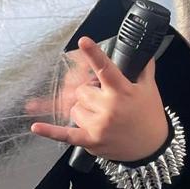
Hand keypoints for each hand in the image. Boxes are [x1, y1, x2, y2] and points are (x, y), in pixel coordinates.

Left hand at [30, 37, 168, 161]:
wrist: (152, 147)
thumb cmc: (149, 116)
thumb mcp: (149, 90)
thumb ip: (144, 69)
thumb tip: (143, 52)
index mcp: (123, 91)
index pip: (106, 68)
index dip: (94, 54)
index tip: (84, 41)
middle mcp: (109, 107)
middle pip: (83, 90)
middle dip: (90, 93)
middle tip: (105, 100)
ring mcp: (99, 125)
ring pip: (75, 108)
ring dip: (84, 109)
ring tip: (102, 116)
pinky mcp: (91, 140)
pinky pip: (66, 135)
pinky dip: (51, 131)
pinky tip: (36, 127)